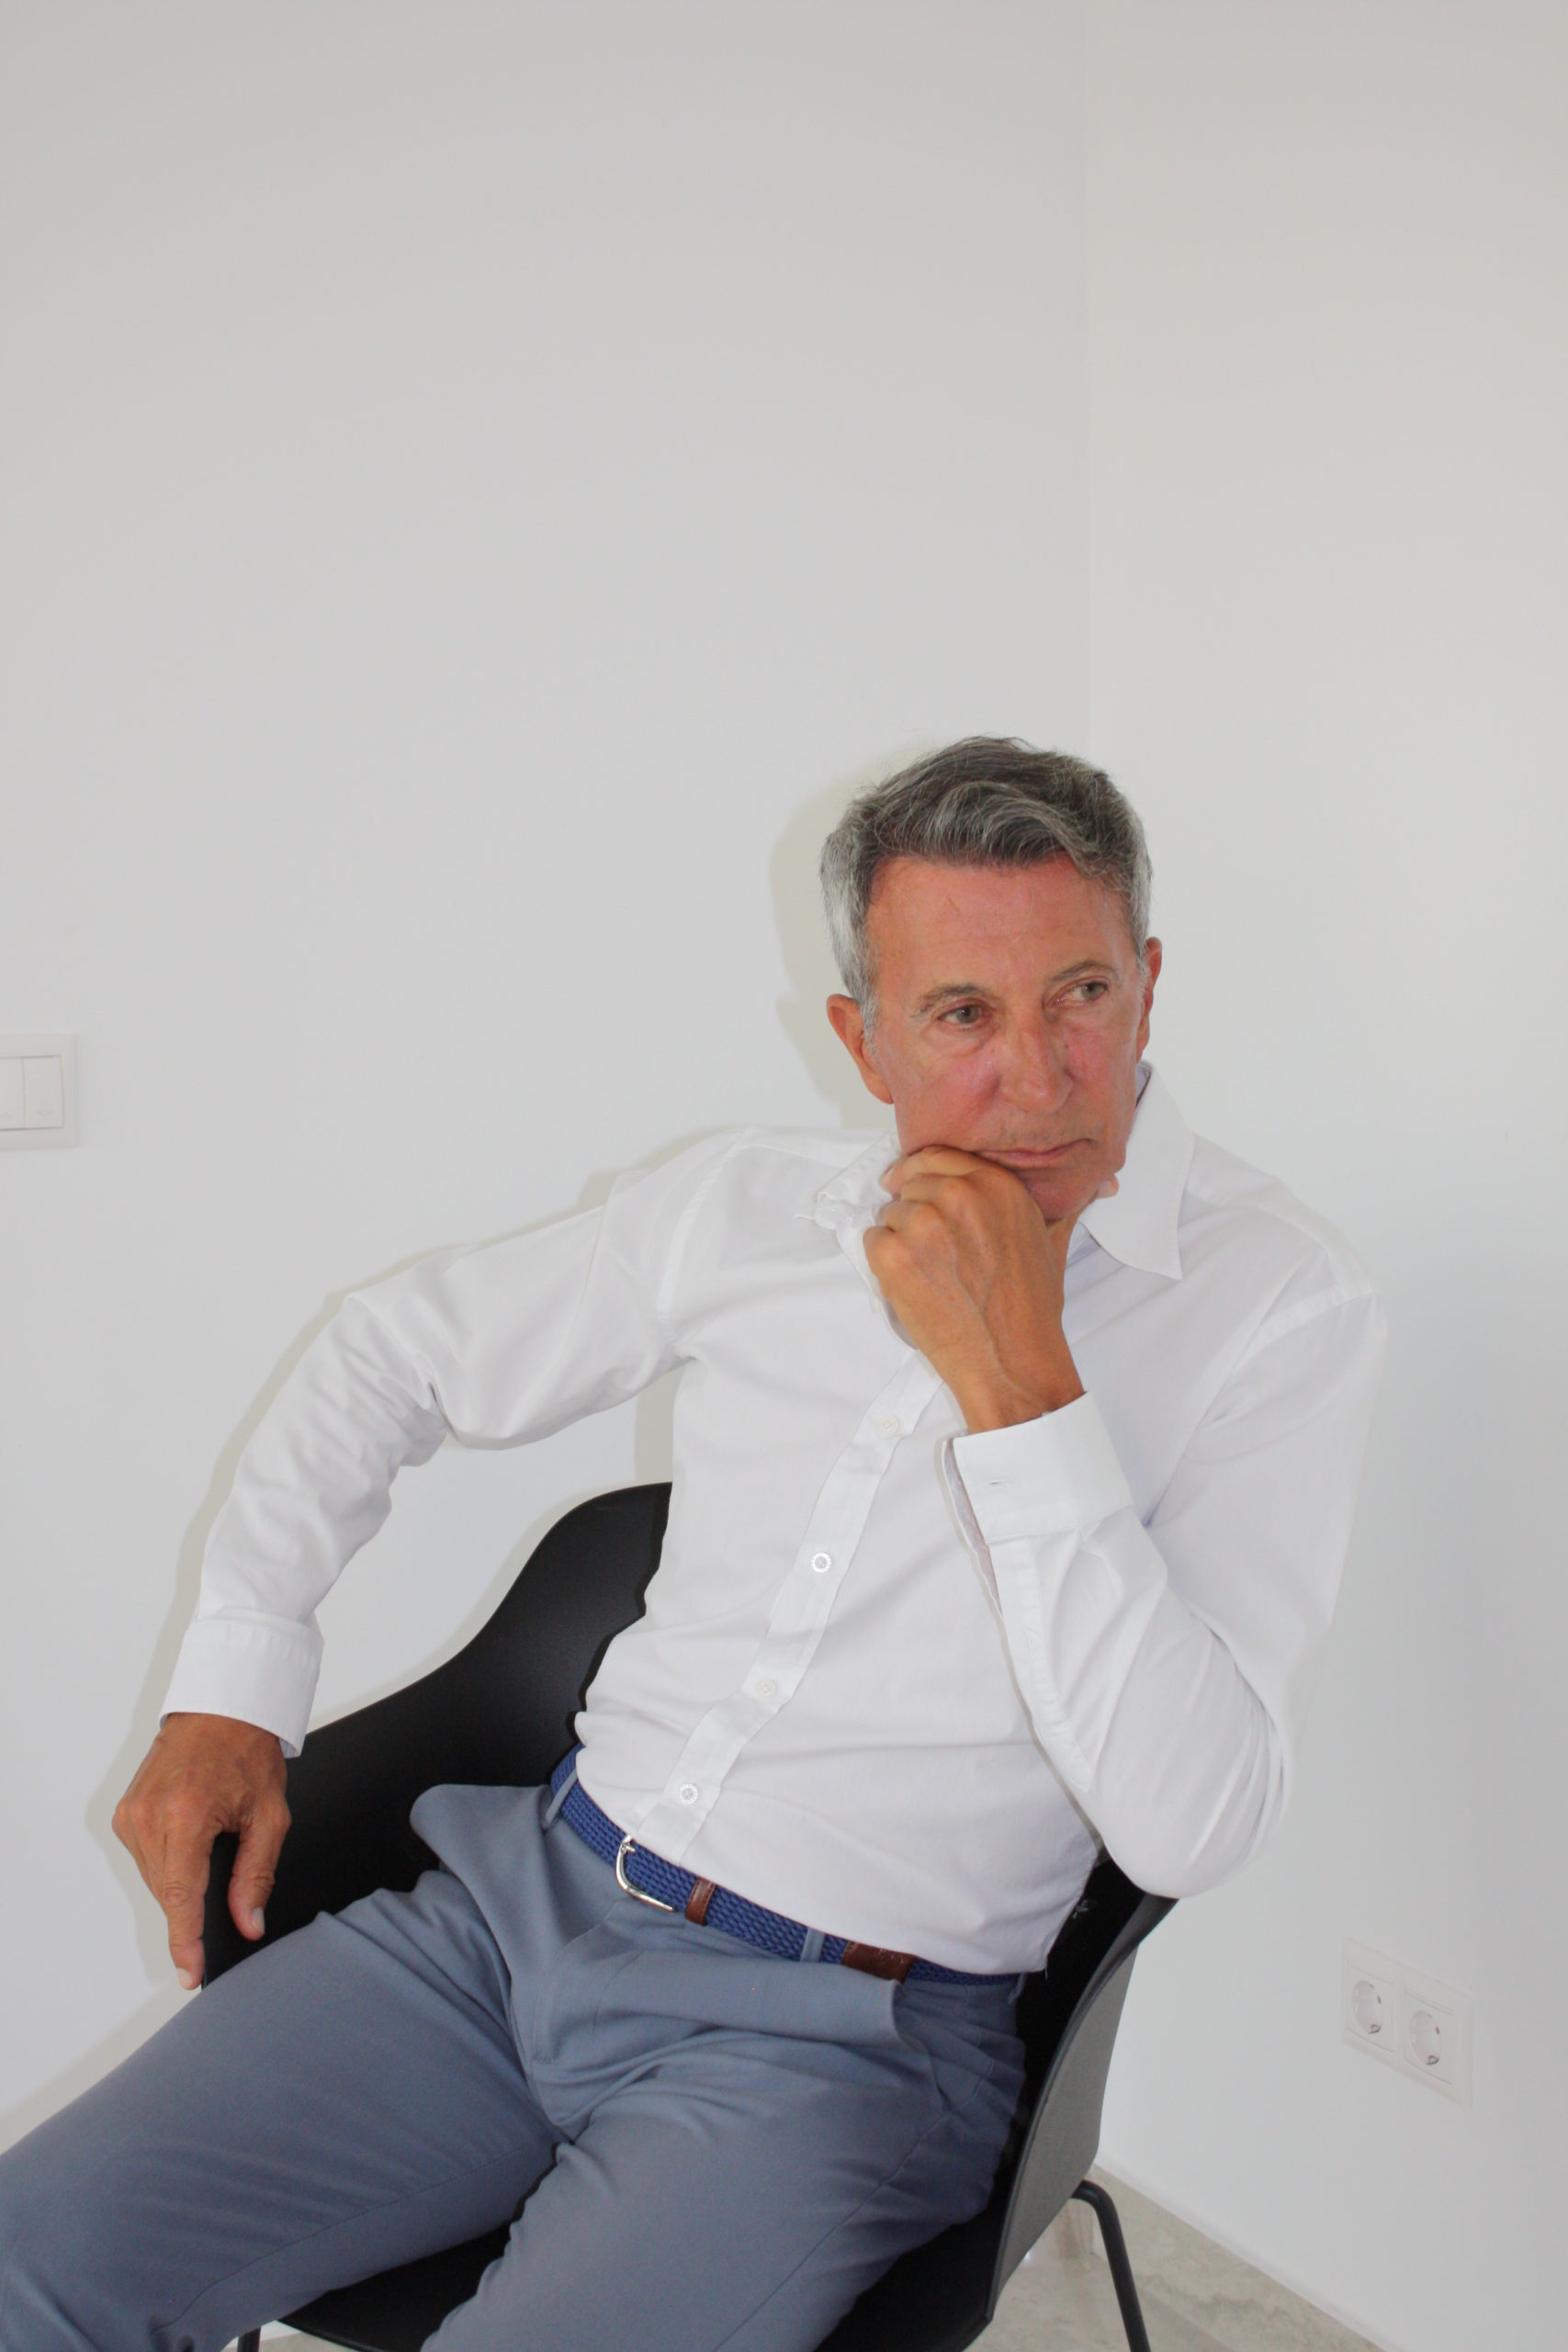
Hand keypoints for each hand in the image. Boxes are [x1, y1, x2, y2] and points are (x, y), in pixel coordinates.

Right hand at [112, 1713, 288, 1989]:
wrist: (221, 1707)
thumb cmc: (248, 1753)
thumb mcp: (270, 1816)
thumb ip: (257, 1875)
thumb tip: (248, 1924)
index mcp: (186, 1815)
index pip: (182, 1896)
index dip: (187, 1941)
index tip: (191, 1973)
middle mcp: (149, 1816)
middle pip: (169, 1893)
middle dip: (195, 1908)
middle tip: (226, 1902)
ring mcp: (131, 1814)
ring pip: (156, 1879)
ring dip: (182, 1883)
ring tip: (213, 1849)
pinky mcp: (124, 1813)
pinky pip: (147, 1859)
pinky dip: (170, 1864)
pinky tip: (193, 1844)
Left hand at [863, 1148, 1117, 1430]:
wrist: (1011, 1360)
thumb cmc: (1029, 1309)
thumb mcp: (1051, 1242)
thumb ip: (1063, 1204)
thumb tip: (1104, 1183)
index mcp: (995, 1185)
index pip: (938, 1156)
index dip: (921, 1172)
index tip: (907, 1182)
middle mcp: (959, 1195)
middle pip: (911, 1184)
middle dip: (914, 1211)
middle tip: (929, 1247)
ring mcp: (923, 1224)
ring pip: (891, 1213)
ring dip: (901, 1238)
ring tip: (931, 1273)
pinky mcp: (894, 1255)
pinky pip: (873, 1239)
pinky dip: (884, 1261)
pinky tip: (914, 1284)